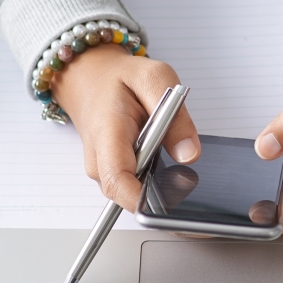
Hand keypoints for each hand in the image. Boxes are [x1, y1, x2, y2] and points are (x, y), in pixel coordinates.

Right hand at [49, 43, 200, 209]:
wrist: (92, 81)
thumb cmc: (122, 80)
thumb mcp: (156, 79)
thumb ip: (175, 116)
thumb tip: (190, 154)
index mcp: (107, 132)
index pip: (117, 179)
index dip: (141, 199)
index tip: (169, 204)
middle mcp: (99, 158)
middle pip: (126, 194)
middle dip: (158, 196)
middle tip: (188, 185)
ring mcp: (103, 170)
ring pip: (132, 193)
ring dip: (158, 186)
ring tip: (174, 162)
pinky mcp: (111, 174)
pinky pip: (134, 187)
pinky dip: (153, 181)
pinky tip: (166, 165)